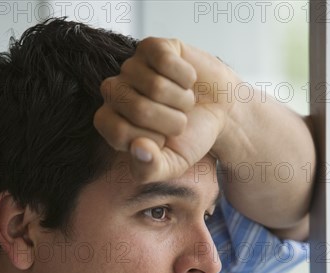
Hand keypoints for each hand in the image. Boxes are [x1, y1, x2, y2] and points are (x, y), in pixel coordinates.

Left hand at [93, 37, 237, 181]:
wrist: (219, 111)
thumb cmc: (190, 139)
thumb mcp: (171, 165)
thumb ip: (150, 169)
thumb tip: (138, 149)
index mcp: (111, 123)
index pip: (119, 132)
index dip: (151, 140)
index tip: (163, 141)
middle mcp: (114, 93)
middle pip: (138, 109)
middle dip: (171, 121)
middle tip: (179, 122)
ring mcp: (131, 67)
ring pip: (156, 86)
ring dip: (181, 100)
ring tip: (184, 103)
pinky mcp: (151, 47)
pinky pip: (166, 62)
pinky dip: (186, 77)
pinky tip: (187, 81)